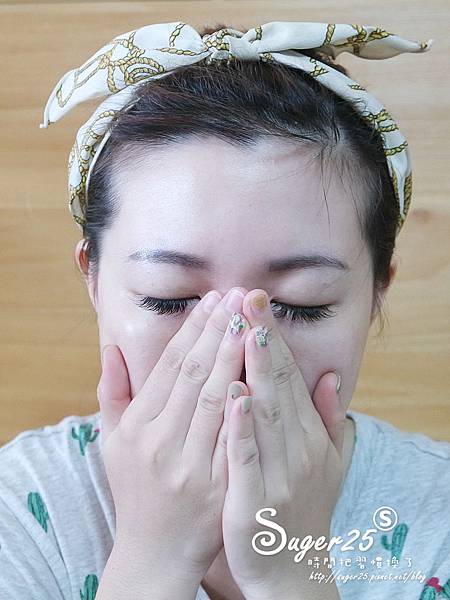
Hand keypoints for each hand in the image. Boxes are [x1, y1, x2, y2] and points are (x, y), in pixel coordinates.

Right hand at [97, 287, 251, 587]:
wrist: (156, 552)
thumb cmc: (135, 489)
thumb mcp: (111, 442)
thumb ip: (112, 392)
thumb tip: (111, 346)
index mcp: (136, 427)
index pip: (171, 366)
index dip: (194, 329)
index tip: (214, 299)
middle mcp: (159, 443)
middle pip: (196, 375)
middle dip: (219, 331)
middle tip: (239, 296)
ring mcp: (189, 467)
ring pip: (217, 400)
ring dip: (236, 357)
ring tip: (251, 321)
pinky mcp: (217, 488)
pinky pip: (234, 438)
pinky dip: (246, 405)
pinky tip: (258, 375)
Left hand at [221, 289, 345, 599]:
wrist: (289, 568)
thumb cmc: (303, 507)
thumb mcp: (329, 464)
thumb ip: (328, 420)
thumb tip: (329, 377)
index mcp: (310, 436)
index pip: (290, 378)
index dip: (275, 339)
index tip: (258, 303)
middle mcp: (298, 449)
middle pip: (278, 386)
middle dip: (262, 339)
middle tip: (248, 297)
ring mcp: (277, 474)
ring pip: (265, 413)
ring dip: (254, 369)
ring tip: (242, 330)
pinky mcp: (253, 500)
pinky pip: (246, 456)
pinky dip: (242, 425)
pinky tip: (234, 394)